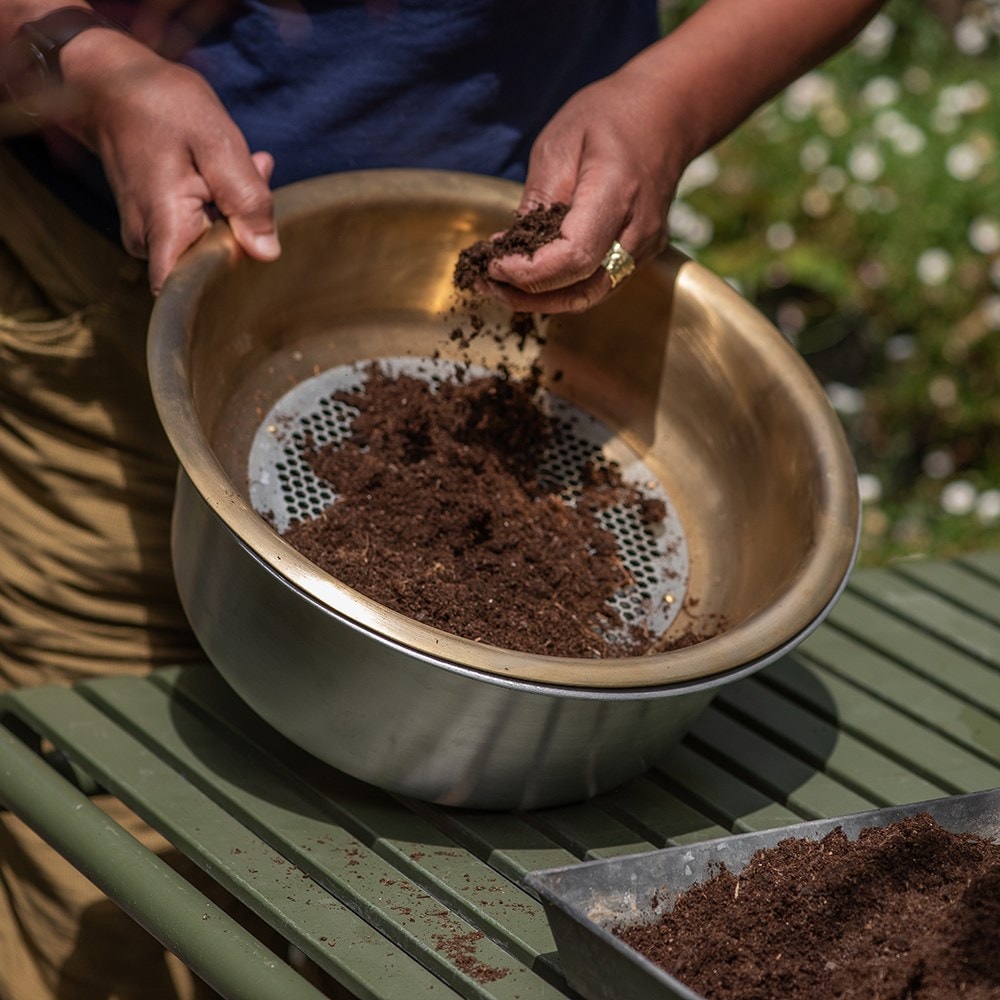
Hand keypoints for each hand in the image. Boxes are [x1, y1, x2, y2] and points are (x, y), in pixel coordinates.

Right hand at [57, 29, 279, 293]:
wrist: (109, 80)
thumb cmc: (159, 103)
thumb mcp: (216, 139)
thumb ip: (245, 197)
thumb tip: (267, 253)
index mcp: (166, 227)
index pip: (191, 292)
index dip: (229, 282)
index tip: (252, 247)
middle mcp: (150, 240)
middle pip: (210, 263)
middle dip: (243, 228)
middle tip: (257, 172)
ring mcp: (147, 233)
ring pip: (205, 244)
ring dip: (233, 211)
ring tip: (242, 163)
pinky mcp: (153, 223)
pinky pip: (192, 228)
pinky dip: (217, 204)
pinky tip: (224, 170)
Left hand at [480, 63, 686, 314]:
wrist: (668, 113)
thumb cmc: (609, 117)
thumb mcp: (559, 143)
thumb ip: (538, 198)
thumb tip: (510, 246)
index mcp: (618, 193)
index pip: (574, 257)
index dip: (529, 272)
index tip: (493, 265)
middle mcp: (638, 230)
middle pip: (583, 290)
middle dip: (529, 296)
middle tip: (487, 284)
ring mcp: (644, 248)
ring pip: (590, 296)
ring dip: (542, 299)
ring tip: (502, 285)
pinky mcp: (639, 255)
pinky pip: (597, 284)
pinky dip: (561, 287)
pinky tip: (530, 273)